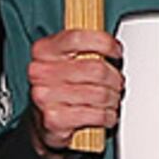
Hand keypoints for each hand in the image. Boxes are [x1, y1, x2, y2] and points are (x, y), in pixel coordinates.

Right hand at [26, 26, 123, 152]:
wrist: (42, 119)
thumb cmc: (59, 85)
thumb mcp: (66, 59)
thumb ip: (85, 48)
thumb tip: (113, 47)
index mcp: (43, 50)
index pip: (77, 38)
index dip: (104, 42)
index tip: (115, 51)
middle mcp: (41, 72)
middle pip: (95, 69)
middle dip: (114, 77)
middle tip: (117, 82)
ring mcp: (45, 97)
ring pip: (100, 94)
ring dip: (113, 98)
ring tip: (111, 99)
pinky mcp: (55, 120)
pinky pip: (96, 115)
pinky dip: (108, 116)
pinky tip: (106, 114)